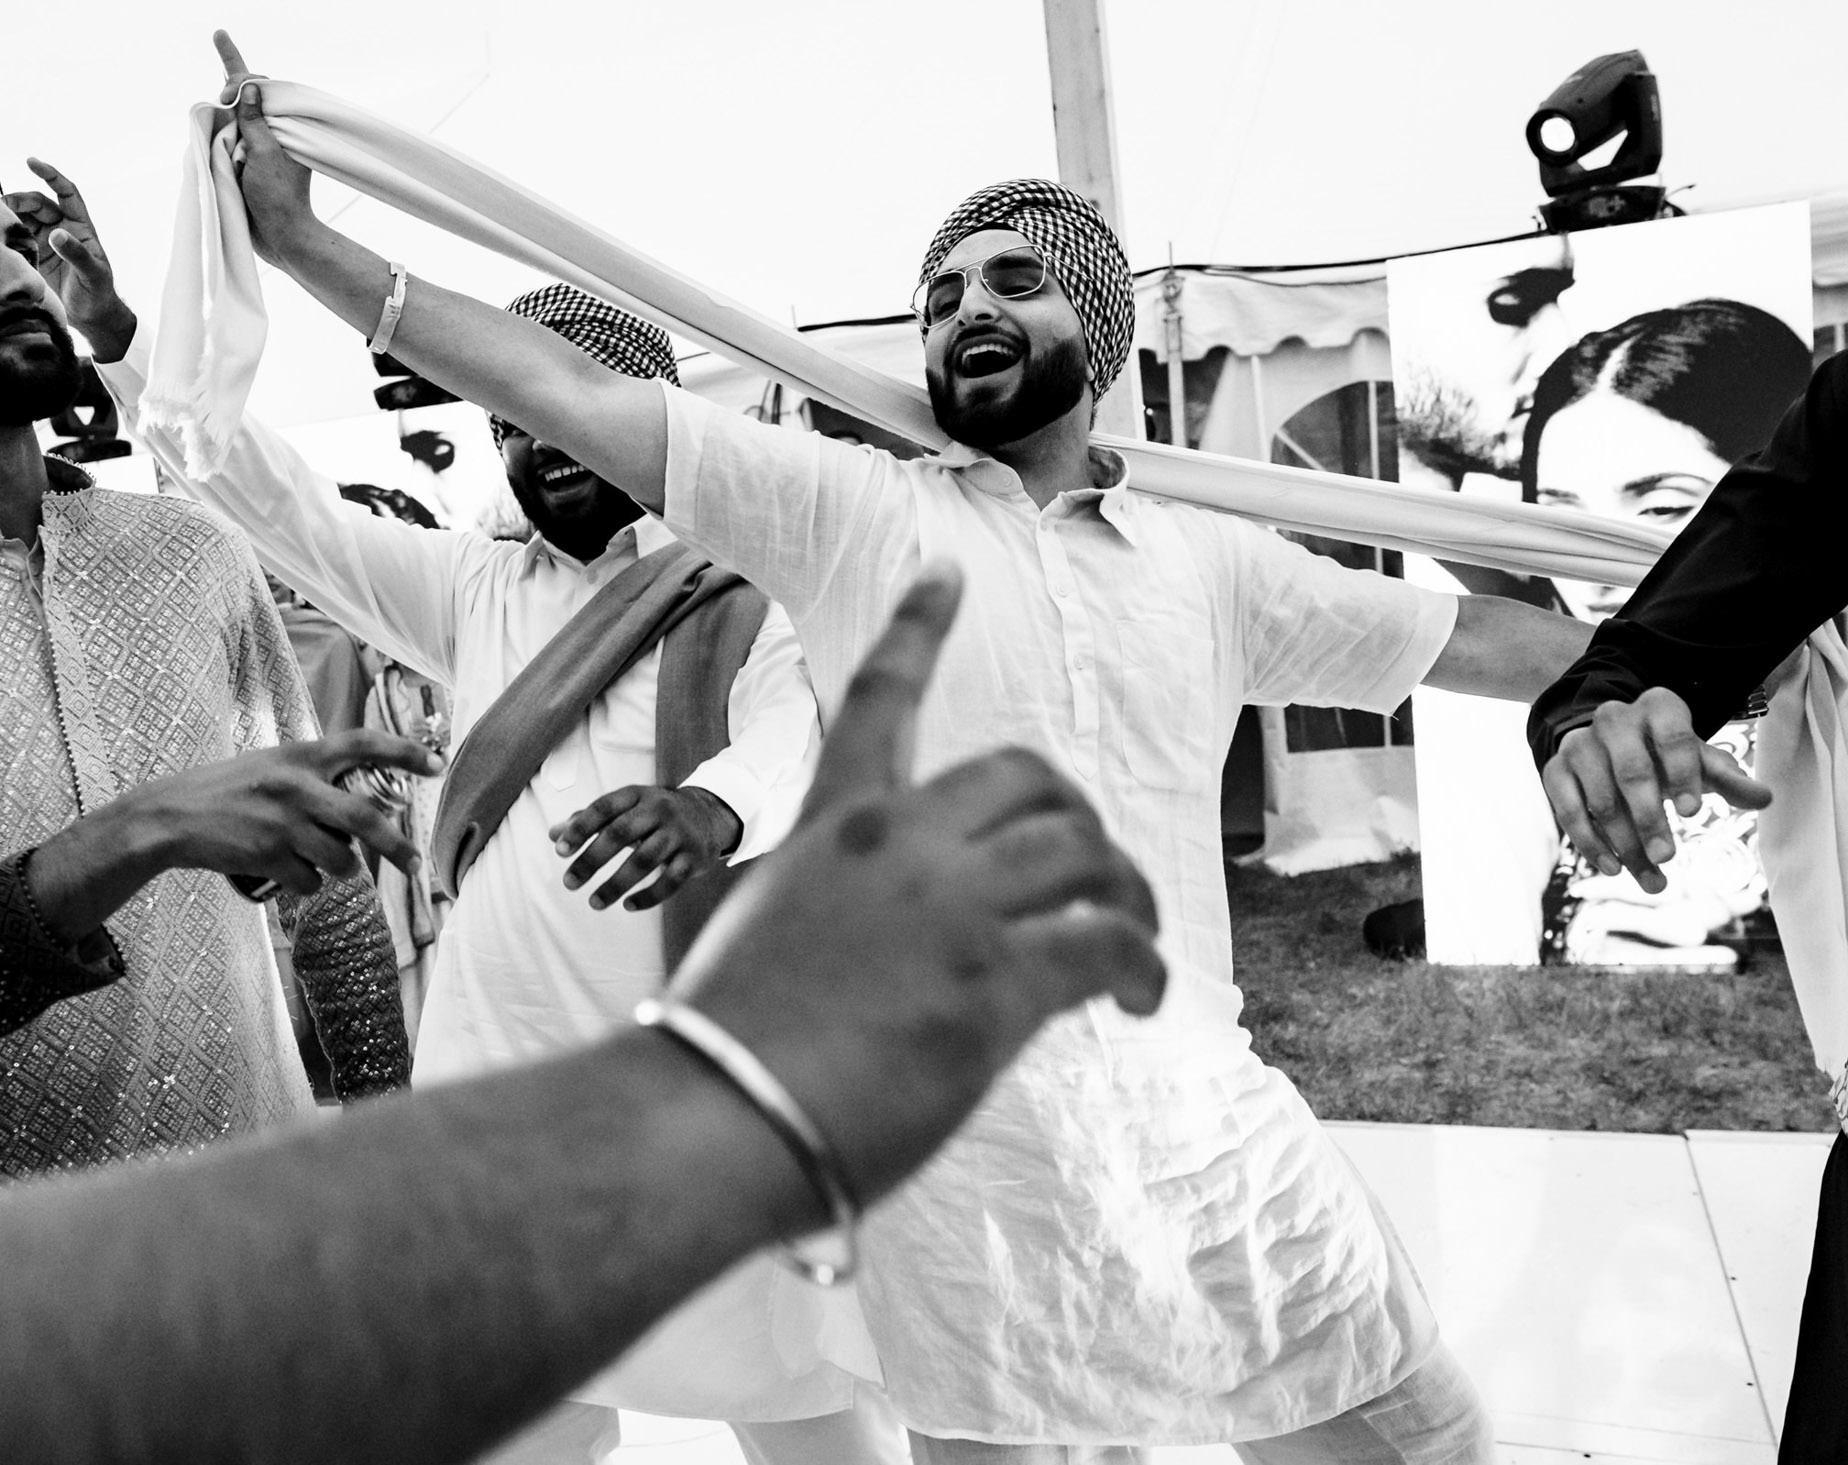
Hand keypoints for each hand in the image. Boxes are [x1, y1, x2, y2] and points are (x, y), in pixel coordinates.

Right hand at [3, 160, 135, 361]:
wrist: (89, 316)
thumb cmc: (98, 292)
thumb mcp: (93, 274)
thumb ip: (77, 254)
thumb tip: (56, 234)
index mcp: (80, 225)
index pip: (66, 192)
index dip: (51, 175)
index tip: (32, 162)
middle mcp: (61, 228)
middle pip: (37, 203)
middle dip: (20, 199)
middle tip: (2, 204)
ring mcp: (44, 240)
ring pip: (23, 218)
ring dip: (8, 215)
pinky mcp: (31, 254)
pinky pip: (15, 237)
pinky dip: (4, 233)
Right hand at [125, 727, 440, 894]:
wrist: (171, 817)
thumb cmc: (228, 790)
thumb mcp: (273, 765)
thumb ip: (314, 775)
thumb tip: (365, 801)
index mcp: (302, 755)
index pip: (364, 743)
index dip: (406, 752)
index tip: (438, 765)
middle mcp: (297, 785)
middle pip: (366, 818)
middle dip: (397, 846)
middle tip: (415, 863)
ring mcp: (283, 822)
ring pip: (342, 860)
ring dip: (343, 870)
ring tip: (326, 863)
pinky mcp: (268, 856)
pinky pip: (310, 882)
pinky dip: (308, 885)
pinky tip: (291, 875)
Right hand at [215, 30, 315, 268]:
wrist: (280, 238)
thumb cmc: (279, 197)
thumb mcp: (266, 153)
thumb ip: (254, 120)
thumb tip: (248, 87)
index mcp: (283, 125)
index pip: (259, 86)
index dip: (239, 76)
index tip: (225, 74)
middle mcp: (269, 132)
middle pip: (242, 97)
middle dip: (229, 88)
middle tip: (221, 91)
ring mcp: (255, 147)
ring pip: (231, 118)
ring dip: (221, 113)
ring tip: (223, 112)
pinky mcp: (244, 163)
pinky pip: (225, 139)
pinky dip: (216, 130)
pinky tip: (213, 113)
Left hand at [550, 786, 742, 911]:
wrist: (709, 814)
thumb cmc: (654, 814)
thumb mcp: (626, 808)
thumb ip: (590, 820)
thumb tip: (553, 834)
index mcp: (637, 795)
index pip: (604, 807)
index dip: (581, 828)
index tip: (560, 851)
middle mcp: (659, 810)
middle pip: (621, 834)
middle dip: (592, 860)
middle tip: (569, 883)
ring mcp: (679, 834)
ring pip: (645, 860)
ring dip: (616, 884)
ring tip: (594, 903)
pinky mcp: (695, 857)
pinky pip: (671, 880)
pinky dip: (649, 896)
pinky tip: (629, 906)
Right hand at [673, 563, 1164, 1201]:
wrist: (710, 1113)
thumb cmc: (722, 1049)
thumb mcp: (761, 937)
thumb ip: (836, 919)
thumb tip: (886, 962)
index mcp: (830, 825)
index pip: (881, 697)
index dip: (917, 626)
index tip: (946, 571)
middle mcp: (893, 842)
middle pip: (1026, 776)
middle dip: (1076, 818)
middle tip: (1096, 877)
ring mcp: (947, 904)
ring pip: (1083, 851)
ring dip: (1125, 894)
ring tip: (1134, 944)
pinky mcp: (993, 978)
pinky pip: (1105, 944)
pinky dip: (1140, 969)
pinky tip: (1138, 999)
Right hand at [1541, 686, 1772, 893]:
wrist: (1611, 746)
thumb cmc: (1666, 757)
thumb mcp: (1700, 761)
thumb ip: (1729, 779)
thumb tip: (1765, 798)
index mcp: (1658, 707)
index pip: (1673, 737)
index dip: (1682, 774)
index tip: (1692, 813)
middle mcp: (1614, 718)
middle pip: (1632, 771)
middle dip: (1650, 819)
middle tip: (1668, 857)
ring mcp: (1579, 743)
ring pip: (1600, 798)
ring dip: (1625, 843)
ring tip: (1652, 879)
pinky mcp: (1555, 769)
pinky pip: (1568, 810)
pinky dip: (1590, 843)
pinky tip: (1614, 868)